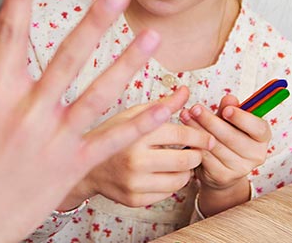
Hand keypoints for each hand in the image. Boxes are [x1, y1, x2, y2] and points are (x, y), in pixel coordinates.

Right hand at [0, 0, 175, 242]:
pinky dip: (143, 120)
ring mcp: (53, 140)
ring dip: (128, 65)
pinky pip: (115, 138)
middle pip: (66, 60)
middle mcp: (27, 112)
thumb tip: (12, 52)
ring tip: (152, 39)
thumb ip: (4, 83)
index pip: (9, 34)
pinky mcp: (73, 166)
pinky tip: (167, 104)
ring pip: (98, 96)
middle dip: (93, 24)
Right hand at [68, 88, 212, 208]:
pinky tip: (164, 173)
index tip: (208, 137)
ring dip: (186, 171)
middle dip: (197, 155)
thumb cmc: (110, 135)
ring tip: (180, 162)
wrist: (84, 166)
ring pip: (180, 180)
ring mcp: (134, 183)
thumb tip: (186, 91)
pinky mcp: (134, 200)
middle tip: (196, 151)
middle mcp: (135, 160)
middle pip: (186, 160)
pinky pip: (168, 194)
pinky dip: (171, 183)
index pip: (181, 135)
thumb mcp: (132, 114)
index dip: (199, 136)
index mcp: (136, 134)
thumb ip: (162, 105)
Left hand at [180, 94, 270, 194]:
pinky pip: (206, 158)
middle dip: (210, 120)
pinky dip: (195, 145)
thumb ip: (229, 109)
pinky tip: (186, 135)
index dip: (242, 118)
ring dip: (198, 130)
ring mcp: (241, 169)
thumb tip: (230, 98)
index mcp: (262, 138)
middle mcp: (256, 155)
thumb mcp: (230, 121)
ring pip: (216, 146)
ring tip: (185, 116)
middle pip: (232, 137)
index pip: (258, 128)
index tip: (226, 110)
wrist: (221, 169)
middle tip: (195, 108)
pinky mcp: (223, 177)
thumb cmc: (227, 138)